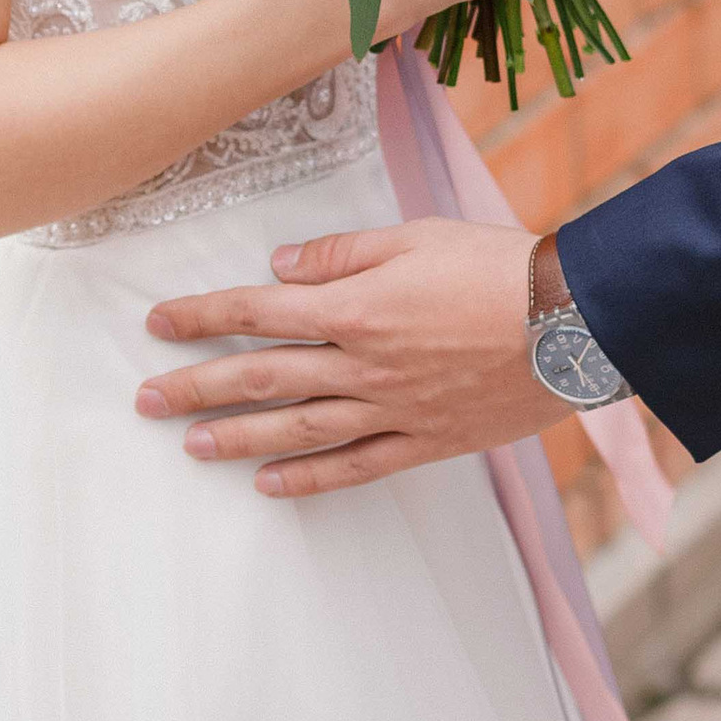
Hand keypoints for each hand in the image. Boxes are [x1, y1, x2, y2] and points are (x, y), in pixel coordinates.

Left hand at [136, 215, 561, 492]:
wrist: (575, 322)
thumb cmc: (499, 266)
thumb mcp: (416, 236)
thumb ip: (343, 254)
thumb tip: (281, 267)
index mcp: (356, 307)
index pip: (258, 312)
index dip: (202, 317)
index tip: (158, 324)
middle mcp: (362, 365)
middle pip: (261, 378)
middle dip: (196, 386)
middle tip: (145, 399)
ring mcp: (392, 410)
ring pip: (296, 430)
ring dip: (236, 438)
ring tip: (190, 445)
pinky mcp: (426, 442)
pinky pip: (355, 467)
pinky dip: (307, 480)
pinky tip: (269, 484)